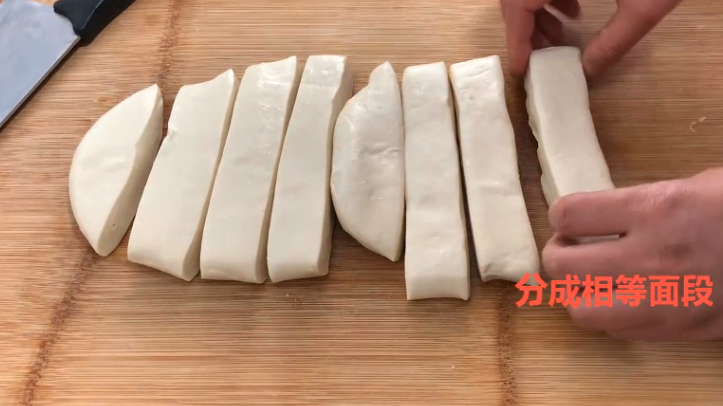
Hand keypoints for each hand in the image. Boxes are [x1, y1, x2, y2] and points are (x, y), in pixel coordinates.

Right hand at [501, 0, 683, 78]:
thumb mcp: (644, 7)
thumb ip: (615, 41)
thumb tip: (588, 73)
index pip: (518, 4)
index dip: (516, 38)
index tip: (521, 67)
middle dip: (524, 28)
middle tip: (540, 58)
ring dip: (537, 13)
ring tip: (560, 38)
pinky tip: (574, 11)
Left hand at [543, 168, 722, 340]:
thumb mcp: (696, 186)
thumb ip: (643, 201)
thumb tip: (602, 215)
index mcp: (656, 209)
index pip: (569, 214)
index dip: (561, 213)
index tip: (570, 217)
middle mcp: (650, 258)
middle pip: (562, 267)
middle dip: (556, 256)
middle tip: (569, 248)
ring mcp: (662, 301)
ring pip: (581, 311)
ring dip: (577, 293)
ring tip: (590, 279)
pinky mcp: (677, 331)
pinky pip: (617, 332)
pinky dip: (609, 316)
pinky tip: (622, 299)